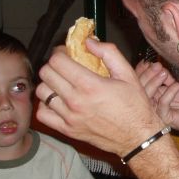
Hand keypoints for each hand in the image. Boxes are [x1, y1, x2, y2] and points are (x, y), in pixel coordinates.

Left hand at [36, 40, 165, 158]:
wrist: (137, 137)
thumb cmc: (135, 105)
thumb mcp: (128, 74)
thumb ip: (109, 53)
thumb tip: (89, 41)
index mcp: (90, 85)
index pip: (57, 61)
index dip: (60, 52)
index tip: (67, 53)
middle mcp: (76, 101)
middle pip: (46, 74)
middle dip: (53, 65)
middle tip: (64, 66)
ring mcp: (69, 117)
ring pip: (41, 92)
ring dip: (49, 83)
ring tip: (61, 83)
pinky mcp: (67, 130)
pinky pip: (42, 114)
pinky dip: (46, 104)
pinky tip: (58, 100)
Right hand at [135, 60, 178, 134]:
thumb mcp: (175, 82)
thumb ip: (165, 75)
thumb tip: (154, 64)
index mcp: (150, 94)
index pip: (140, 83)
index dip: (141, 72)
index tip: (147, 62)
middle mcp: (150, 104)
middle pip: (140, 90)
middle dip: (148, 75)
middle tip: (157, 66)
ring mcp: (157, 112)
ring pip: (148, 97)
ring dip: (155, 82)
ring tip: (164, 73)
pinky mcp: (165, 118)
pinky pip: (163, 104)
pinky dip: (169, 92)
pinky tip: (177, 85)